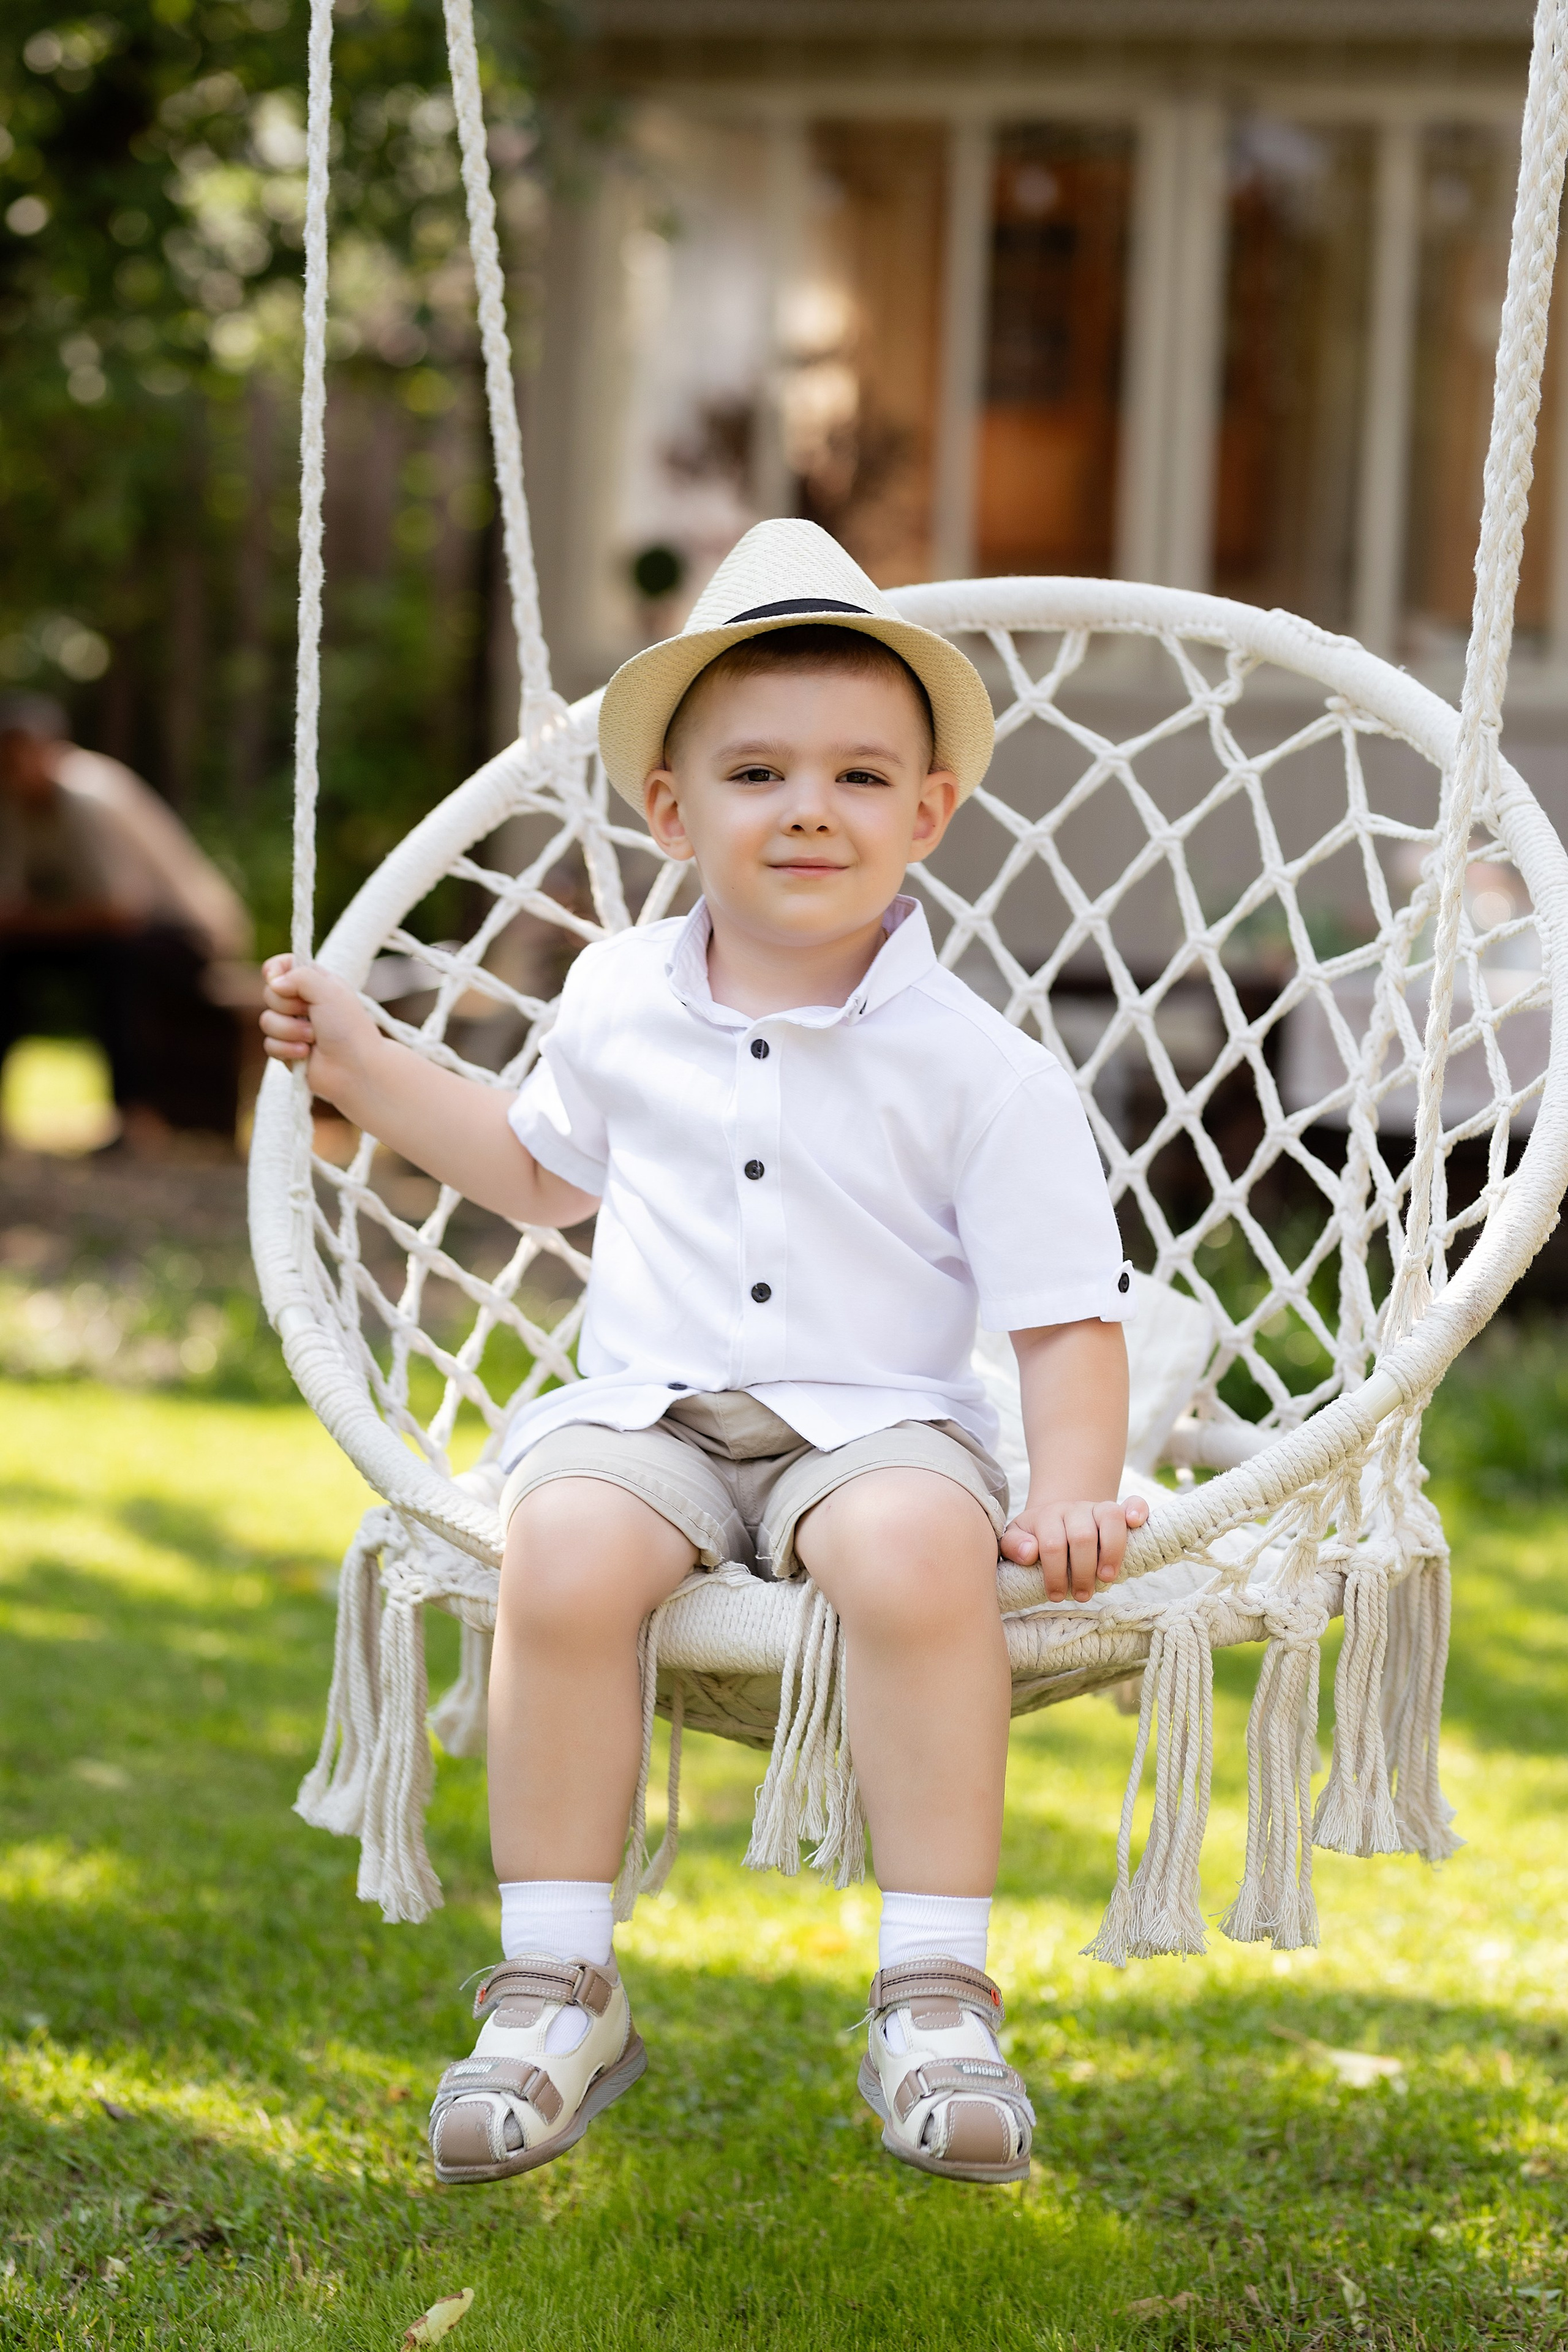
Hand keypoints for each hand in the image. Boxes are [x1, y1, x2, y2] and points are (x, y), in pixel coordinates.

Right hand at [260, 952, 380, 1110]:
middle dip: (288, 1006)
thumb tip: (274, 983)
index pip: (282, 966)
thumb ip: (300, 976)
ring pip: (267, 1021)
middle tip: (311, 1014)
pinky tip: (306, 1054)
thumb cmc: (348, 1028)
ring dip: (290, 1030)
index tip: (277, 979)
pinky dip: (287, 1049)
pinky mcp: (287, 1050)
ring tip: (313, 1039)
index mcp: (315, 983)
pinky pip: (269, 1044)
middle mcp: (303, 1003)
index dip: (275, 970)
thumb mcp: (329, 991)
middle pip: (269, 993)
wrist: (355, 1069)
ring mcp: (293, 1027)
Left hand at [1000, 1494, 1149, 1602]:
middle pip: (1082, 1536)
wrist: (1057, 1516)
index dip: (1055, 1574)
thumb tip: (1030, 1552)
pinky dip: (1137, 1510)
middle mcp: (1074, 1509)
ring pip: (1110, 1518)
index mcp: (1046, 1517)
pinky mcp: (1118, 1509)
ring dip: (1111, 1552)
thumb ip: (1013, 1546)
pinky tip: (1136, 1523)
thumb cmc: (1036, 1536)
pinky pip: (1134, 1502)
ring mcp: (1097, 1507)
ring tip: (1106, 1579)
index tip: (1057, 1595)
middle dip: (1083, 1572)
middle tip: (1082, 1595)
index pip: (1052, 1545)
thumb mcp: (1016, 1540)